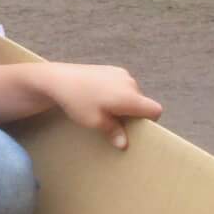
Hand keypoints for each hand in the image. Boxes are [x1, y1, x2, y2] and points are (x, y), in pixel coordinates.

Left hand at [41, 64, 162, 150]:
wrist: (59, 79)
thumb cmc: (78, 102)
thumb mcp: (95, 121)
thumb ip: (114, 132)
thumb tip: (124, 144)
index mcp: (130, 97)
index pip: (155, 109)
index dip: (149, 120)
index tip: (134, 127)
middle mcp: (130, 83)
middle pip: (143, 102)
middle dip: (133, 113)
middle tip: (114, 121)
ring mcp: (121, 73)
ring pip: (133, 93)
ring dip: (125, 102)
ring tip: (104, 108)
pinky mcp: (112, 69)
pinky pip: (124, 84)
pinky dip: (118, 92)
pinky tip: (99, 96)